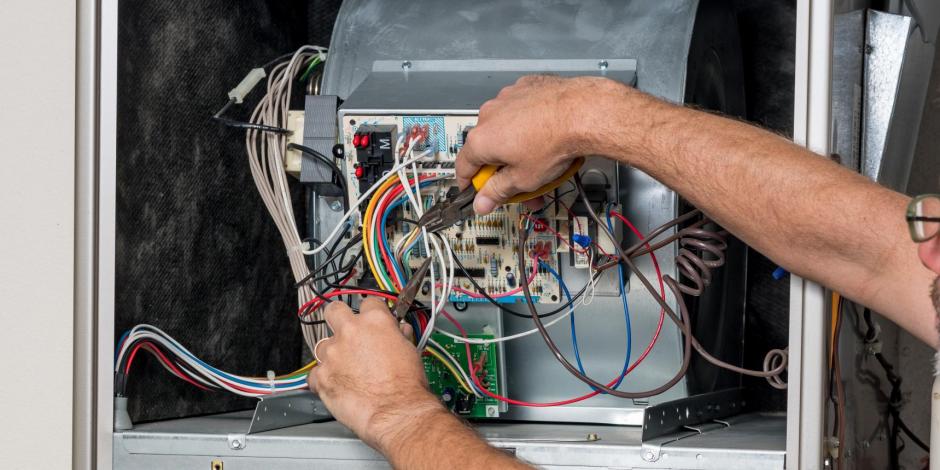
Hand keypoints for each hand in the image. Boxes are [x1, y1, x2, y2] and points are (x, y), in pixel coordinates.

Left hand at [307, 298, 443, 450]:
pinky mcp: (322, 376)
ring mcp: (333, 353)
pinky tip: (336, 385)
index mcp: (375, 321)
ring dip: (332, 354)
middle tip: (347, 332)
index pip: (369, 303)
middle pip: (334, 311)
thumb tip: (399, 332)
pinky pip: (315, 374)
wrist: (397, 412)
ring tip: (346, 369)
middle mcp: (350, 332)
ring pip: (323, 345)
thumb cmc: (407, 385)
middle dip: (339, 318)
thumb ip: (399, 336)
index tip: (371, 321)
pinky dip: (323, 379)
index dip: (371, 313)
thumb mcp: (411, 350)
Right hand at [456, 74, 631, 214]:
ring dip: (515, 145)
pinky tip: (544, 134)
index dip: (468, 182)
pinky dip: (527, 123)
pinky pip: (520, 109)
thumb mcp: (523, 179)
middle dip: (502, 169)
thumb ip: (498, 192)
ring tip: (539, 160)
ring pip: (504, 128)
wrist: (583, 112)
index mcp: (481, 139)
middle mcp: (489, 115)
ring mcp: (507, 98)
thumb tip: (482, 203)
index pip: (464, 166)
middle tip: (519, 184)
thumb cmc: (554, 143)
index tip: (473, 190)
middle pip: (487, 148)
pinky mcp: (525, 87)